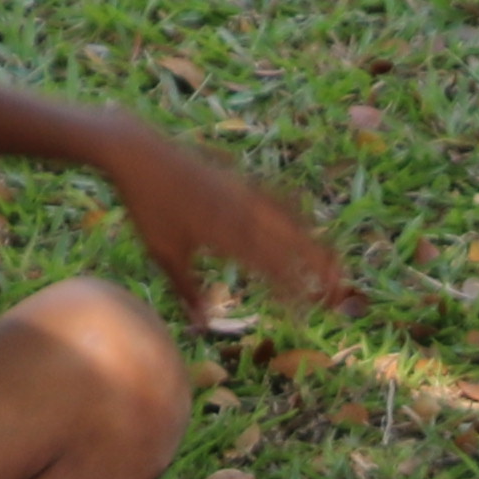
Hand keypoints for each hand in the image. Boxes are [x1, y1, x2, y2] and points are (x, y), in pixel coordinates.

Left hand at [103, 125, 344, 321]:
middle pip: (293, 243)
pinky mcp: (239, 180)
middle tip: (339, 289)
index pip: (272, 269)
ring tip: (334, 261)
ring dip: (314, 242)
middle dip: (319, 267)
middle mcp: (244, 213)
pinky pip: (276, 197)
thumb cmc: (147, 207)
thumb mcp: (164, 254)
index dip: (294, 293)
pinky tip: (305, 219)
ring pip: (290, 220)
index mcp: (228, 236)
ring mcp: (244, 193)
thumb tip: (203, 325)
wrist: (139, 153)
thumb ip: (187, 290)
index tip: (308, 313)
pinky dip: (294, 212)